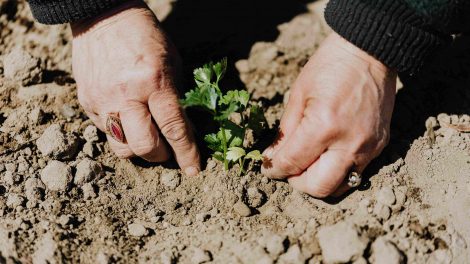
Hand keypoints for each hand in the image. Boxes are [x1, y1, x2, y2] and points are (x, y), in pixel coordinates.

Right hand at [71, 0, 199, 175]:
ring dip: (139, 151)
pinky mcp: (86, 103)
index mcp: (153, 81)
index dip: (186, 153)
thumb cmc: (146, 37)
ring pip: (122, 148)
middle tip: (168, 151)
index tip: (194, 170)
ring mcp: (102, 100)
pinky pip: (106, 132)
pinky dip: (122, 134)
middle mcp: (125, 95)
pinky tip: (129, 120)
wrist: (103, 17)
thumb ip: (178, 98)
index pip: (173, 128)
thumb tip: (186, 131)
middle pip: (144, 146)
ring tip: (148, 138)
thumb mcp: (172, 63)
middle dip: (162, 156)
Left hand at [262, 32, 395, 196]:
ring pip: (340, 187)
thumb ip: (285, 132)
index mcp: (323, 126)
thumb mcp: (298, 95)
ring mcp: (368, 147)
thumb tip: (273, 159)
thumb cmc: (330, 67)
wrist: (370, 53)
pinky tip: (328, 155)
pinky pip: (356, 173)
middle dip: (297, 183)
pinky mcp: (380, 146)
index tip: (268, 168)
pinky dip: (337, 171)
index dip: (274, 170)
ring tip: (308, 165)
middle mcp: (349, 143)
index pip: (292, 164)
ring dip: (319, 182)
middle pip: (318, 187)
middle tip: (289, 169)